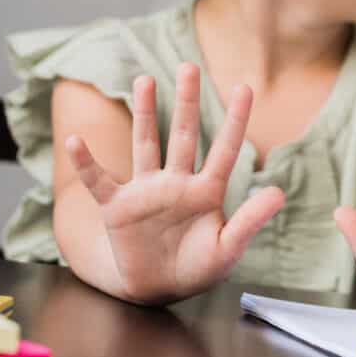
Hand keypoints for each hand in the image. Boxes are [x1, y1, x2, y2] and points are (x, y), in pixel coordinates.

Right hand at [64, 64, 284, 304]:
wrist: (158, 290)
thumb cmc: (197, 268)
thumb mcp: (227, 248)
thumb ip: (249, 221)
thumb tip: (279, 192)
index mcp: (207, 191)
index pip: (225, 149)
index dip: (235, 119)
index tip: (245, 86)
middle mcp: (177, 183)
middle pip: (185, 135)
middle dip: (187, 102)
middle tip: (189, 66)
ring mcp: (146, 192)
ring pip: (146, 144)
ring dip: (146, 114)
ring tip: (145, 80)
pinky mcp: (118, 207)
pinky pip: (99, 181)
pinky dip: (87, 163)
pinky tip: (76, 142)